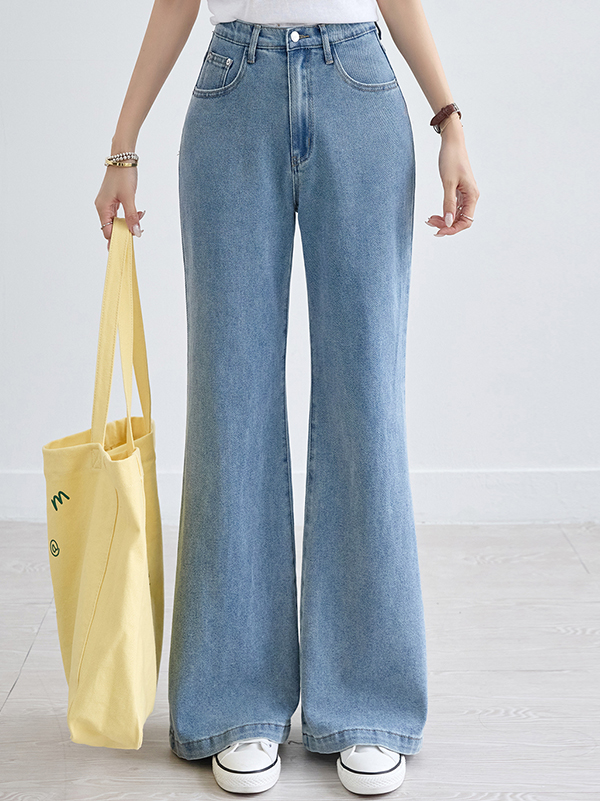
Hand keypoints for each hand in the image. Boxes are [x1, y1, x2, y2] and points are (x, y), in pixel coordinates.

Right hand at [95, 165, 145, 250]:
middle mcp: (103, 207)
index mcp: (102, 208)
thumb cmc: (123, 175)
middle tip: (139, 227)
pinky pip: (120, 213)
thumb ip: (132, 217)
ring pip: (118, 221)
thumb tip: (135, 233)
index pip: (107, 232)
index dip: (118, 238)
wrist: (123, 158)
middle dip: (126, 229)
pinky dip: (129, 214)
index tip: (129, 243)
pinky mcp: (113, 200)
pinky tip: (138, 212)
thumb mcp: (129, 198)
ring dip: (130, 221)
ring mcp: (108, 204)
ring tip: (140, 215)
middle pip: (112, 228)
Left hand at [425, 120, 479, 236]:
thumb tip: (448, 222)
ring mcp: (465, 195)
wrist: (452, 143)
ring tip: (430, 219)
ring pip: (455, 216)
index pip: (466, 222)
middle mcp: (471, 197)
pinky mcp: (459, 192)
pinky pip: (453, 208)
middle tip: (430, 223)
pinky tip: (434, 215)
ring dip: (444, 220)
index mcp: (472, 196)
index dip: (453, 229)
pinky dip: (444, 213)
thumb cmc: (451, 159)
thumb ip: (448, 203)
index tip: (438, 231)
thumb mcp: (448, 183)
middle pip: (460, 220)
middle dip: (446, 225)